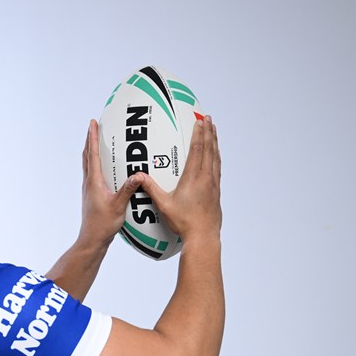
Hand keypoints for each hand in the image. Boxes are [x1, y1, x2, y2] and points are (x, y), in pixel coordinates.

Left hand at [77, 119, 143, 247]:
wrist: (92, 239)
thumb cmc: (103, 225)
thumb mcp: (119, 206)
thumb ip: (128, 189)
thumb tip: (138, 175)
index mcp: (94, 182)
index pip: (92, 154)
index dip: (93, 137)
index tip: (93, 123)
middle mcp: (89, 182)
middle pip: (87, 155)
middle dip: (90, 139)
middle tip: (93, 126)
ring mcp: (89, 188)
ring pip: (87, 163)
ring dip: (90, 150)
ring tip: (95, 140)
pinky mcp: (91, 194)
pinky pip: (91, 173)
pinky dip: (94, 162)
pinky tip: (102, 165)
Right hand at [140, 116, 221, 240]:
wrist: (203, 236)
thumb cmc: (184, 222)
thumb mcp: (164, 204)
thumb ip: (151, 188)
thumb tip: (138, 176)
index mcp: (194, 178)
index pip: (197, 150)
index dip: (199, 133)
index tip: (199, 121)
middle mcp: (206, 178)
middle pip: (209, 149)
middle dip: (209, 132)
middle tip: (208, 118)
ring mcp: (213, 184)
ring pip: (216, 157)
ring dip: (215, 142)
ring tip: (214, 131)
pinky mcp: (216, 191)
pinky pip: (217, 168)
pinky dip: (216, 157)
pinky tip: (215, 155)